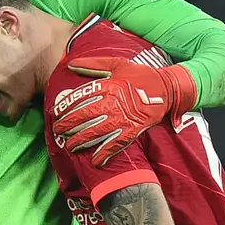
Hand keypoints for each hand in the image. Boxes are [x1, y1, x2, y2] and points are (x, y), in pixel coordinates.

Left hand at [54, 57, 196, 166]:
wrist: (167, 88)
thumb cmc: (140, 75)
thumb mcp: (117, 64)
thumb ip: (93, 64)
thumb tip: (71, 63)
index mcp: (108, 86)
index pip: (81, 98)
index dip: (67, 107)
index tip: (57, 114)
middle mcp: (112, 103)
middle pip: (85, 116)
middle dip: (69, 125)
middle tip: (57, 131)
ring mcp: (123, 118)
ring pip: (97, 131)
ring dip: (82, 140)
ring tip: (70, 146)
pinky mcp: (134, 130)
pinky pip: (117, 143)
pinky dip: (106, 152)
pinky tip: (95, 161)